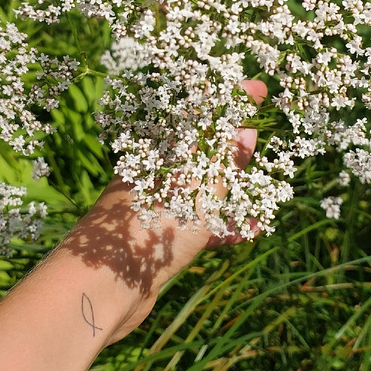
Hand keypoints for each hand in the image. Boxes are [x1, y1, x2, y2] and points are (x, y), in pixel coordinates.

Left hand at [56, 79, 265, 340]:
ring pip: (202, 191)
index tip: (259, 89)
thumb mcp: (203, 189)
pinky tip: (243, 235)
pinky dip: (218, 227)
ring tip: (261, 209)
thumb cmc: (155, 223)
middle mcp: (157, 170)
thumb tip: (245, 133)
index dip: (230, 100)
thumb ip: (225, 160)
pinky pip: (194, 224)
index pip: (200, 111)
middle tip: (262, 157)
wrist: (107, 281)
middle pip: (202, 152)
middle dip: (236, 155)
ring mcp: (156, 203)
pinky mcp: (156, 237)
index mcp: (162, 147)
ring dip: (233, 198)